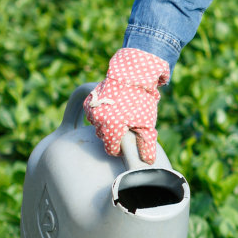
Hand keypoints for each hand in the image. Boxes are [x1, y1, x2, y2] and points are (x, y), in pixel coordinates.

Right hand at [83, 47, 170, 163]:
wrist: (133, 75)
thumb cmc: (142, 101)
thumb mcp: (147, 125)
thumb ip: (146, 145)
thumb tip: (148, 162)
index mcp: (111, 127)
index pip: (111, 149)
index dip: (120, 149)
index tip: (127, 142)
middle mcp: (97, 120)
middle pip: (104, 137)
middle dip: (115, 134)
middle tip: (127, 125)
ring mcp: (91, 109)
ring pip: (98, 125)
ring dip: (108, 123)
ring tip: (122, 115)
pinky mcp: (89, 101)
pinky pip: (94, 114)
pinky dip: (102, 114)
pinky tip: (113, 108)